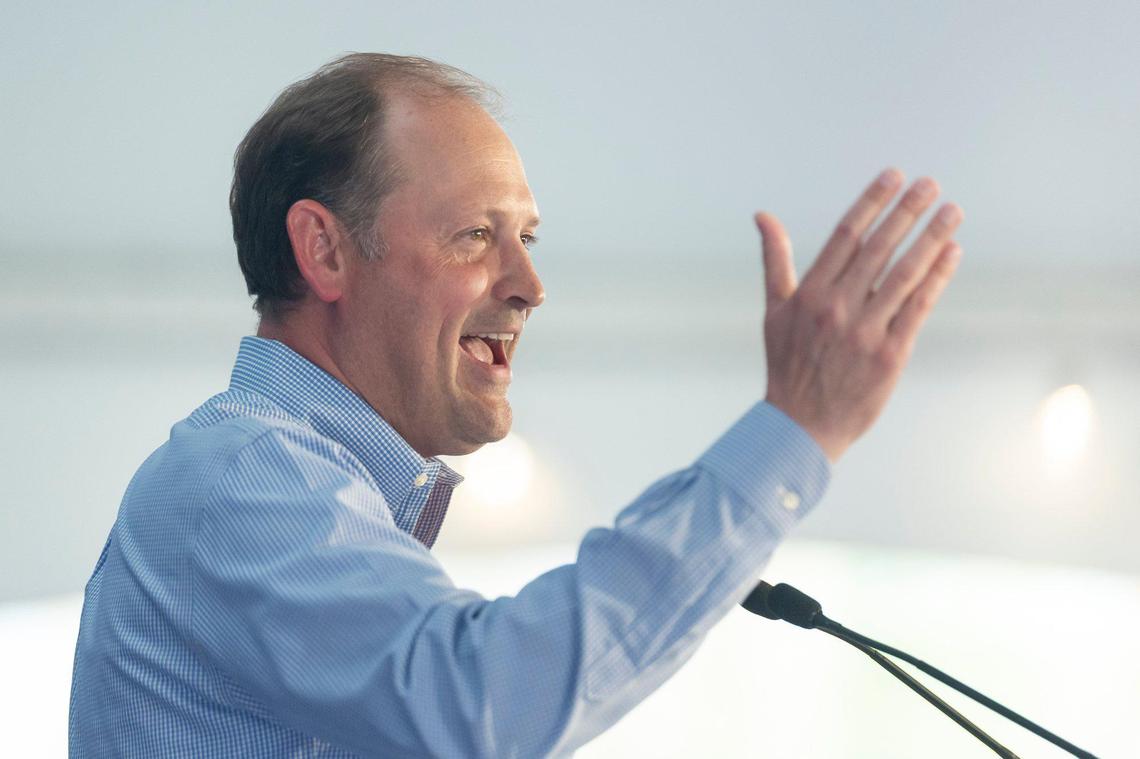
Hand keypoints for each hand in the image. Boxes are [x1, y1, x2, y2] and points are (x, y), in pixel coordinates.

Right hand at [755, 169, 962, 462]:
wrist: (801, 426)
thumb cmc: (788, 365)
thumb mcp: (774, 310)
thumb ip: (775, 259)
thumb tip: (762, 216)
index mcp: (808, 294)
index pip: (845, 236)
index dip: (871, 203)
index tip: (893, 176)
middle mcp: (836, 308)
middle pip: (878, 248)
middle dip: (907, 212)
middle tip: (931, 184)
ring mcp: (864, 332)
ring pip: (903, 274)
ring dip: (931, 239)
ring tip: (952, 211)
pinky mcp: (889, 355)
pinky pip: (918, 308)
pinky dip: (937, 279)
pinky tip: (951, 253)